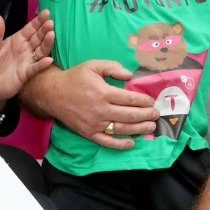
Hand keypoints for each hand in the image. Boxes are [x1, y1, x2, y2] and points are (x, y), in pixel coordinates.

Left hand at [0, 11, 53, 105]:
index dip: (38, 21)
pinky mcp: (27, 73)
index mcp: (17, 40)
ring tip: (51, 35)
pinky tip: (48, 59)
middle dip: (44, 29)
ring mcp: (28, 61)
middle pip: (38, 37)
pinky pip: (35, 68)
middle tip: (50, 22)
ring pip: (40, 50)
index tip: (46, 12)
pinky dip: (42, 64)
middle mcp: (25, 49)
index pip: (30, 28)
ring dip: (46, 43)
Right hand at [24, 59, 158, 148]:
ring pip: (121, 129)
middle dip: (146, 115)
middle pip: (129, 115)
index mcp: (103, 92)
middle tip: (156, 115)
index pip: (129, 99)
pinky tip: (131, 143)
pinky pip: (106, 141)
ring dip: (138, 129)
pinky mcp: (88, 133)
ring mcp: (94, 124)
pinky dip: (120, 144)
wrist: (53, 93)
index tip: (151, 101)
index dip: (143, 101)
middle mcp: (100, 110)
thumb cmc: (75, 78)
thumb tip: (129, 75)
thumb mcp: (93, 65)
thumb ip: (112, 67)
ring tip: (150, 127)